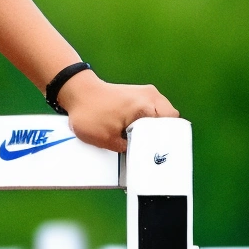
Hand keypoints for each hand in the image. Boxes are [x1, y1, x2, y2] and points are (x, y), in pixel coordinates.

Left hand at [60, 71, 177, 154]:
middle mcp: (151, 96)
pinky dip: (148, 120)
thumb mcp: (107, 140)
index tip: (159, 153)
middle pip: (170, 120)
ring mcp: (146, 93)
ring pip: (162, 115)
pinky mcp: (139, 94)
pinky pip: (153, 110)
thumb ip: (127, 149)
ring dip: (154, 127)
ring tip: (142, 139)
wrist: (76, 92)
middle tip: (150, 147)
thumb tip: (139, 156)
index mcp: (147, 106)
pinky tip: (137, 130)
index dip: (166, 142)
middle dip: (161, 135)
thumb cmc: (89, 112)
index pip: (172, 126)